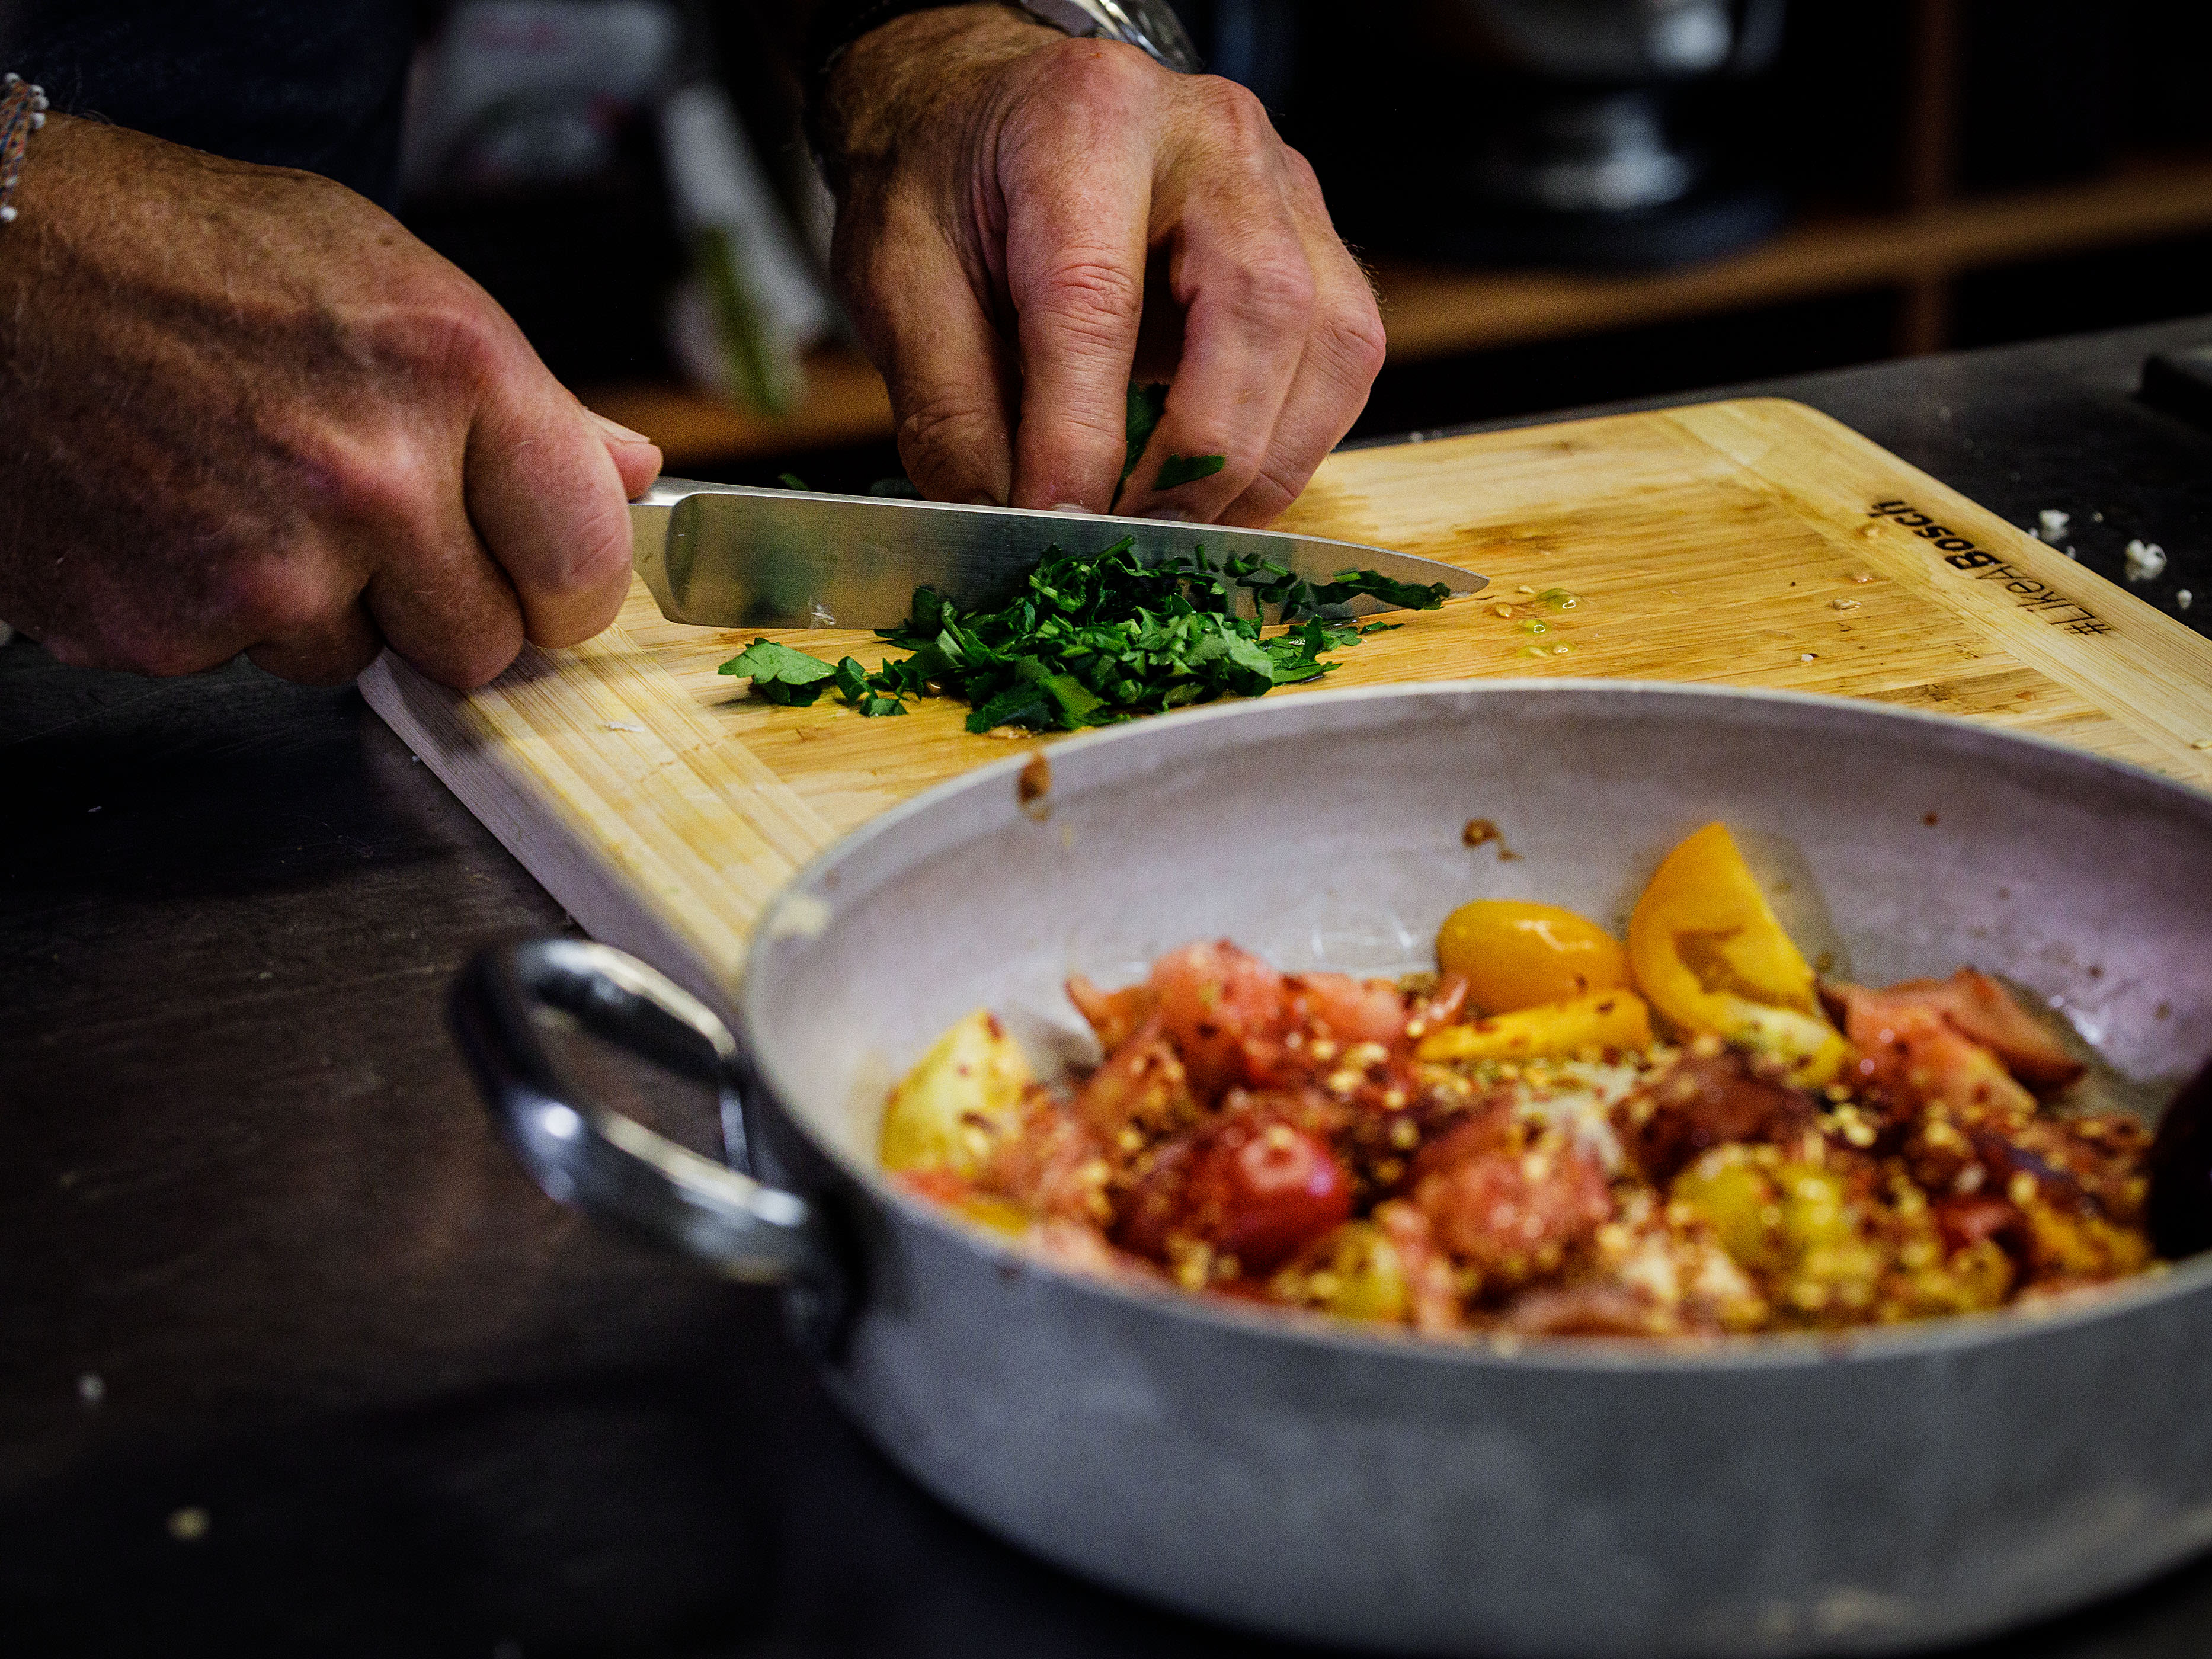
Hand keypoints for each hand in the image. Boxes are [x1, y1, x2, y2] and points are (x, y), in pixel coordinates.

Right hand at [0, 116, 662, 687]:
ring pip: (356, 660)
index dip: (567, 586)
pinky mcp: (171, 625)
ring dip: (323, 604)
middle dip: (442, 606)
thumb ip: (525, 398)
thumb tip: (627, 473)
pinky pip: (244, 660)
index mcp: (450, 374)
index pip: (583, 562)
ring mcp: (268, 564)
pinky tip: (180, 513)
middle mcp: (371, 477)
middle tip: (376, 530)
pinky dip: (220, 608)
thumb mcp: (384, 276)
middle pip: (481, 647)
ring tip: (249, 491)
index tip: (545, 581)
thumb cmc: (180, 252)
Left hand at [818, 6, 1385, 526]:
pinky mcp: (1316, 237)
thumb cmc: (946, 184)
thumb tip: (1002, 526)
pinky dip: (1291, 444)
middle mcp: (1211, 134)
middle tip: (1133, 542)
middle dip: (1201, 457)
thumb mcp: (898, 281)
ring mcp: (1283, 183)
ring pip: (1330, 341)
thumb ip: (949, 408)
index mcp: (1085, 118)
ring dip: (1263, 463)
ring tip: (1179, 530)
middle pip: (1256, 309)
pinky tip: (1221, 488)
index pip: (1096, 300)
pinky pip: (1343, 358)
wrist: (988, 108)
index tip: (1055, 524)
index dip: (1079, 434)